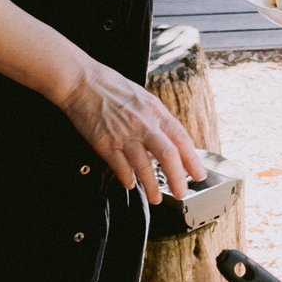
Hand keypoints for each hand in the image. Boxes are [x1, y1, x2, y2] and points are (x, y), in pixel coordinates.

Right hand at [58, 59, 205, 204]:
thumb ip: (158, 119)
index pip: (182, 140)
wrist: (83, 83)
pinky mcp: (105, 144)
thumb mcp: (144, 98)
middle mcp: (144, 125)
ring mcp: (124, 135)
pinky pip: (120, 167)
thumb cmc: (113, 88)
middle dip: (178, 179)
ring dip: (151, 186)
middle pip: (168, 156)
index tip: (199, 174)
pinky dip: (127, 179)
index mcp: (156, 112)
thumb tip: (171, 139)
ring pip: (144, 167)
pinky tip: (130, 184)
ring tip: (155, 198)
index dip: (193, 160)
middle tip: (181, 193)